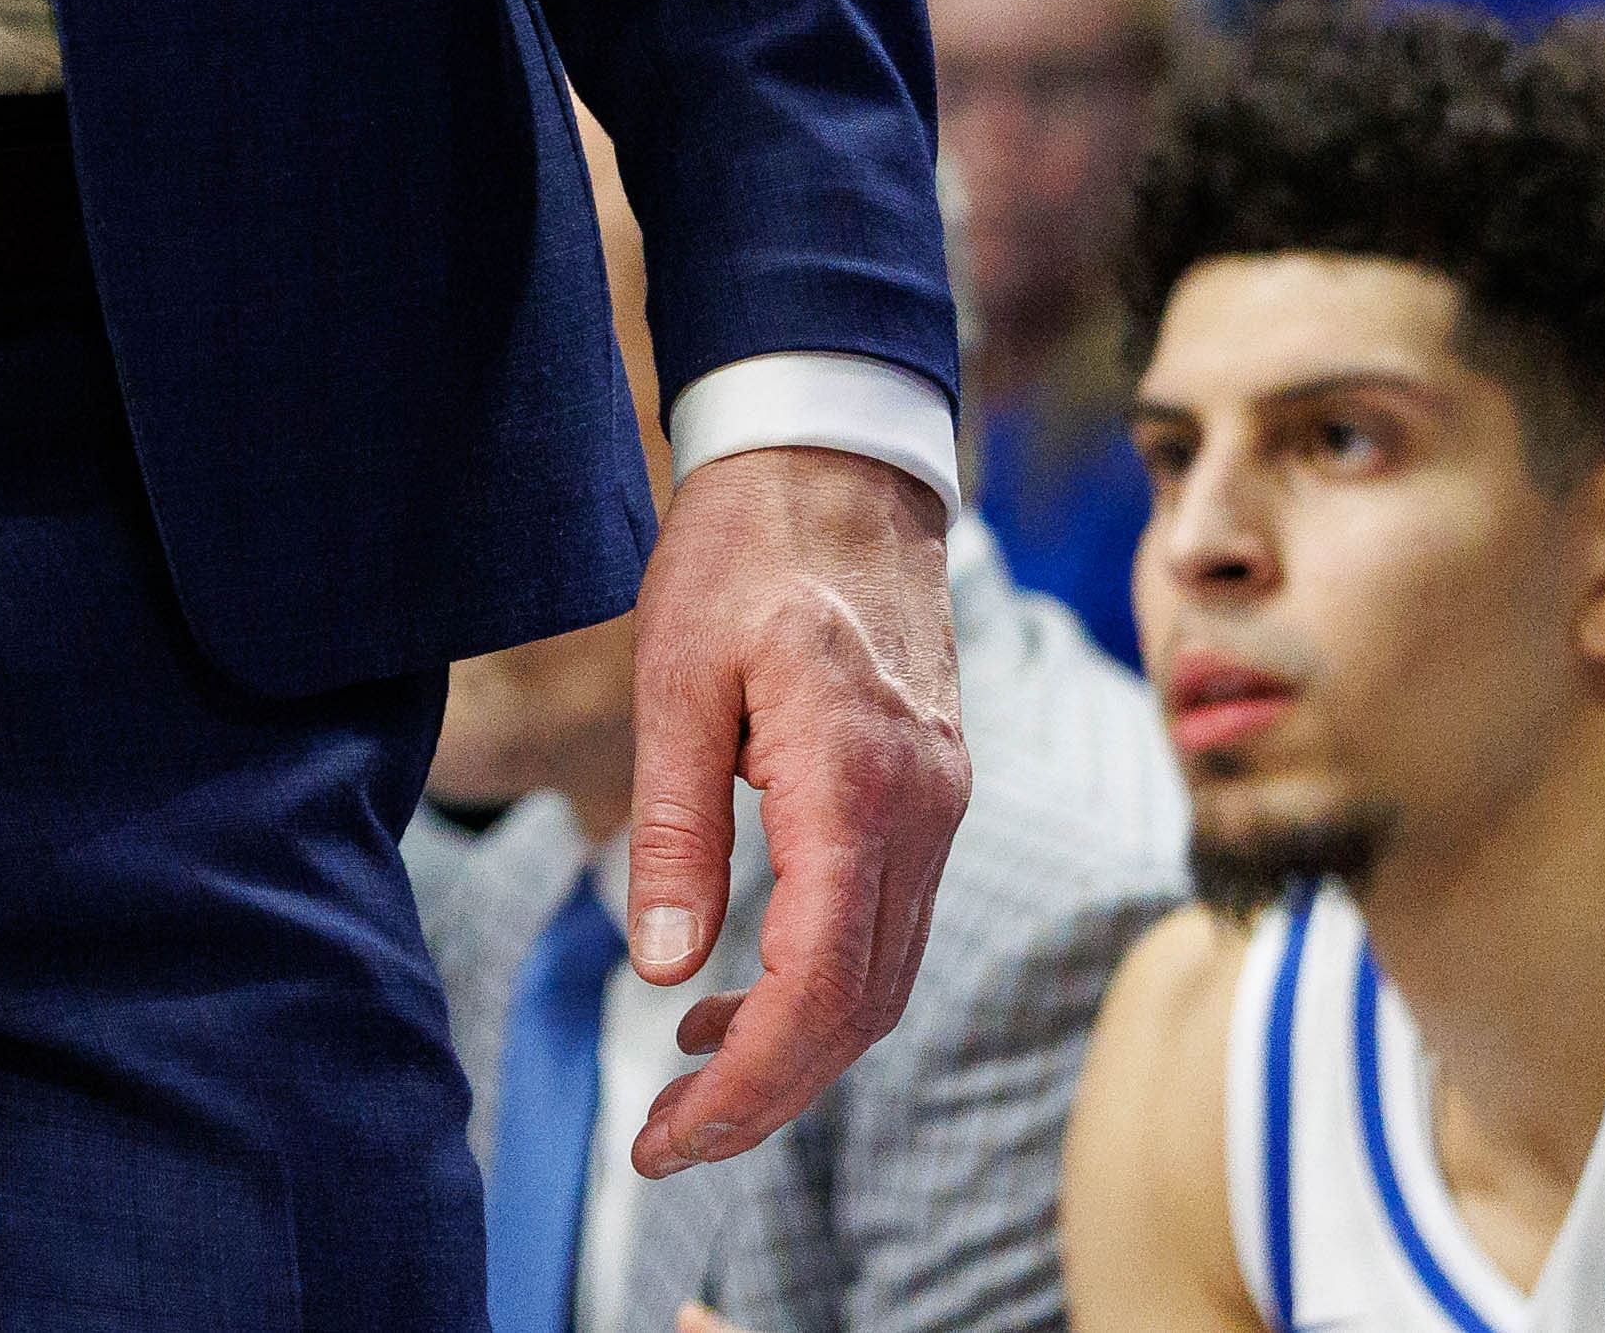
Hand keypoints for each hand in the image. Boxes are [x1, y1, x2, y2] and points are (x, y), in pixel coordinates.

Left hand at [619, 449, 962, 1175]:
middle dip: (766, 1091)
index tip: (670, 1133)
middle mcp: (923, 809)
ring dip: (793, 1048)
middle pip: (861, 1005)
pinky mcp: (930, 797)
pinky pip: (886, 925)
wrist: (838, 463)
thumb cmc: (744, 551)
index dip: (750, 1078)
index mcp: (858, 780)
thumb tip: (664, 965)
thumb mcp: (676, 676)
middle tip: (664, 1140)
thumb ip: (674, 825)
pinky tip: (732, 990)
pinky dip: (818, 985)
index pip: (820, 982)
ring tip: (685, 1083)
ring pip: (883, 978)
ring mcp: (940, 806)